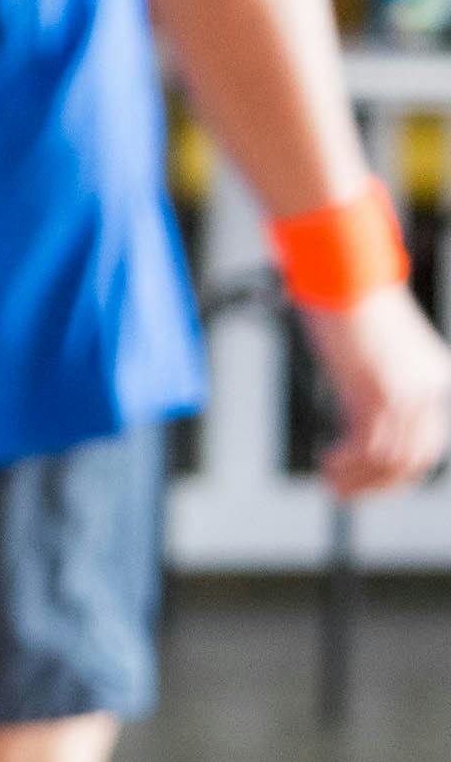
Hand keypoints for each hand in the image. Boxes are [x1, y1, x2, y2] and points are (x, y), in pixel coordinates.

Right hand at [298, 285, 450, 496]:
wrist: (344, 270)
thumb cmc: (348, 299)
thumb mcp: (375, 345)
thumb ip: (378, 377)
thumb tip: (357, 407)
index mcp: (435, 378)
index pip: (426, 443)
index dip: (395, 472)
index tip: (363, 480)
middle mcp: (428, 390)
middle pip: (415, 459)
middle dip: (379, 485)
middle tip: (344, 491)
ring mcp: (405, 393)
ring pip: (392, 460)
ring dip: (359, 480)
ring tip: (331, 482)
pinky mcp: (378, 391)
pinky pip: (369, 447)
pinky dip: (348, 465)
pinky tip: (328, 463)